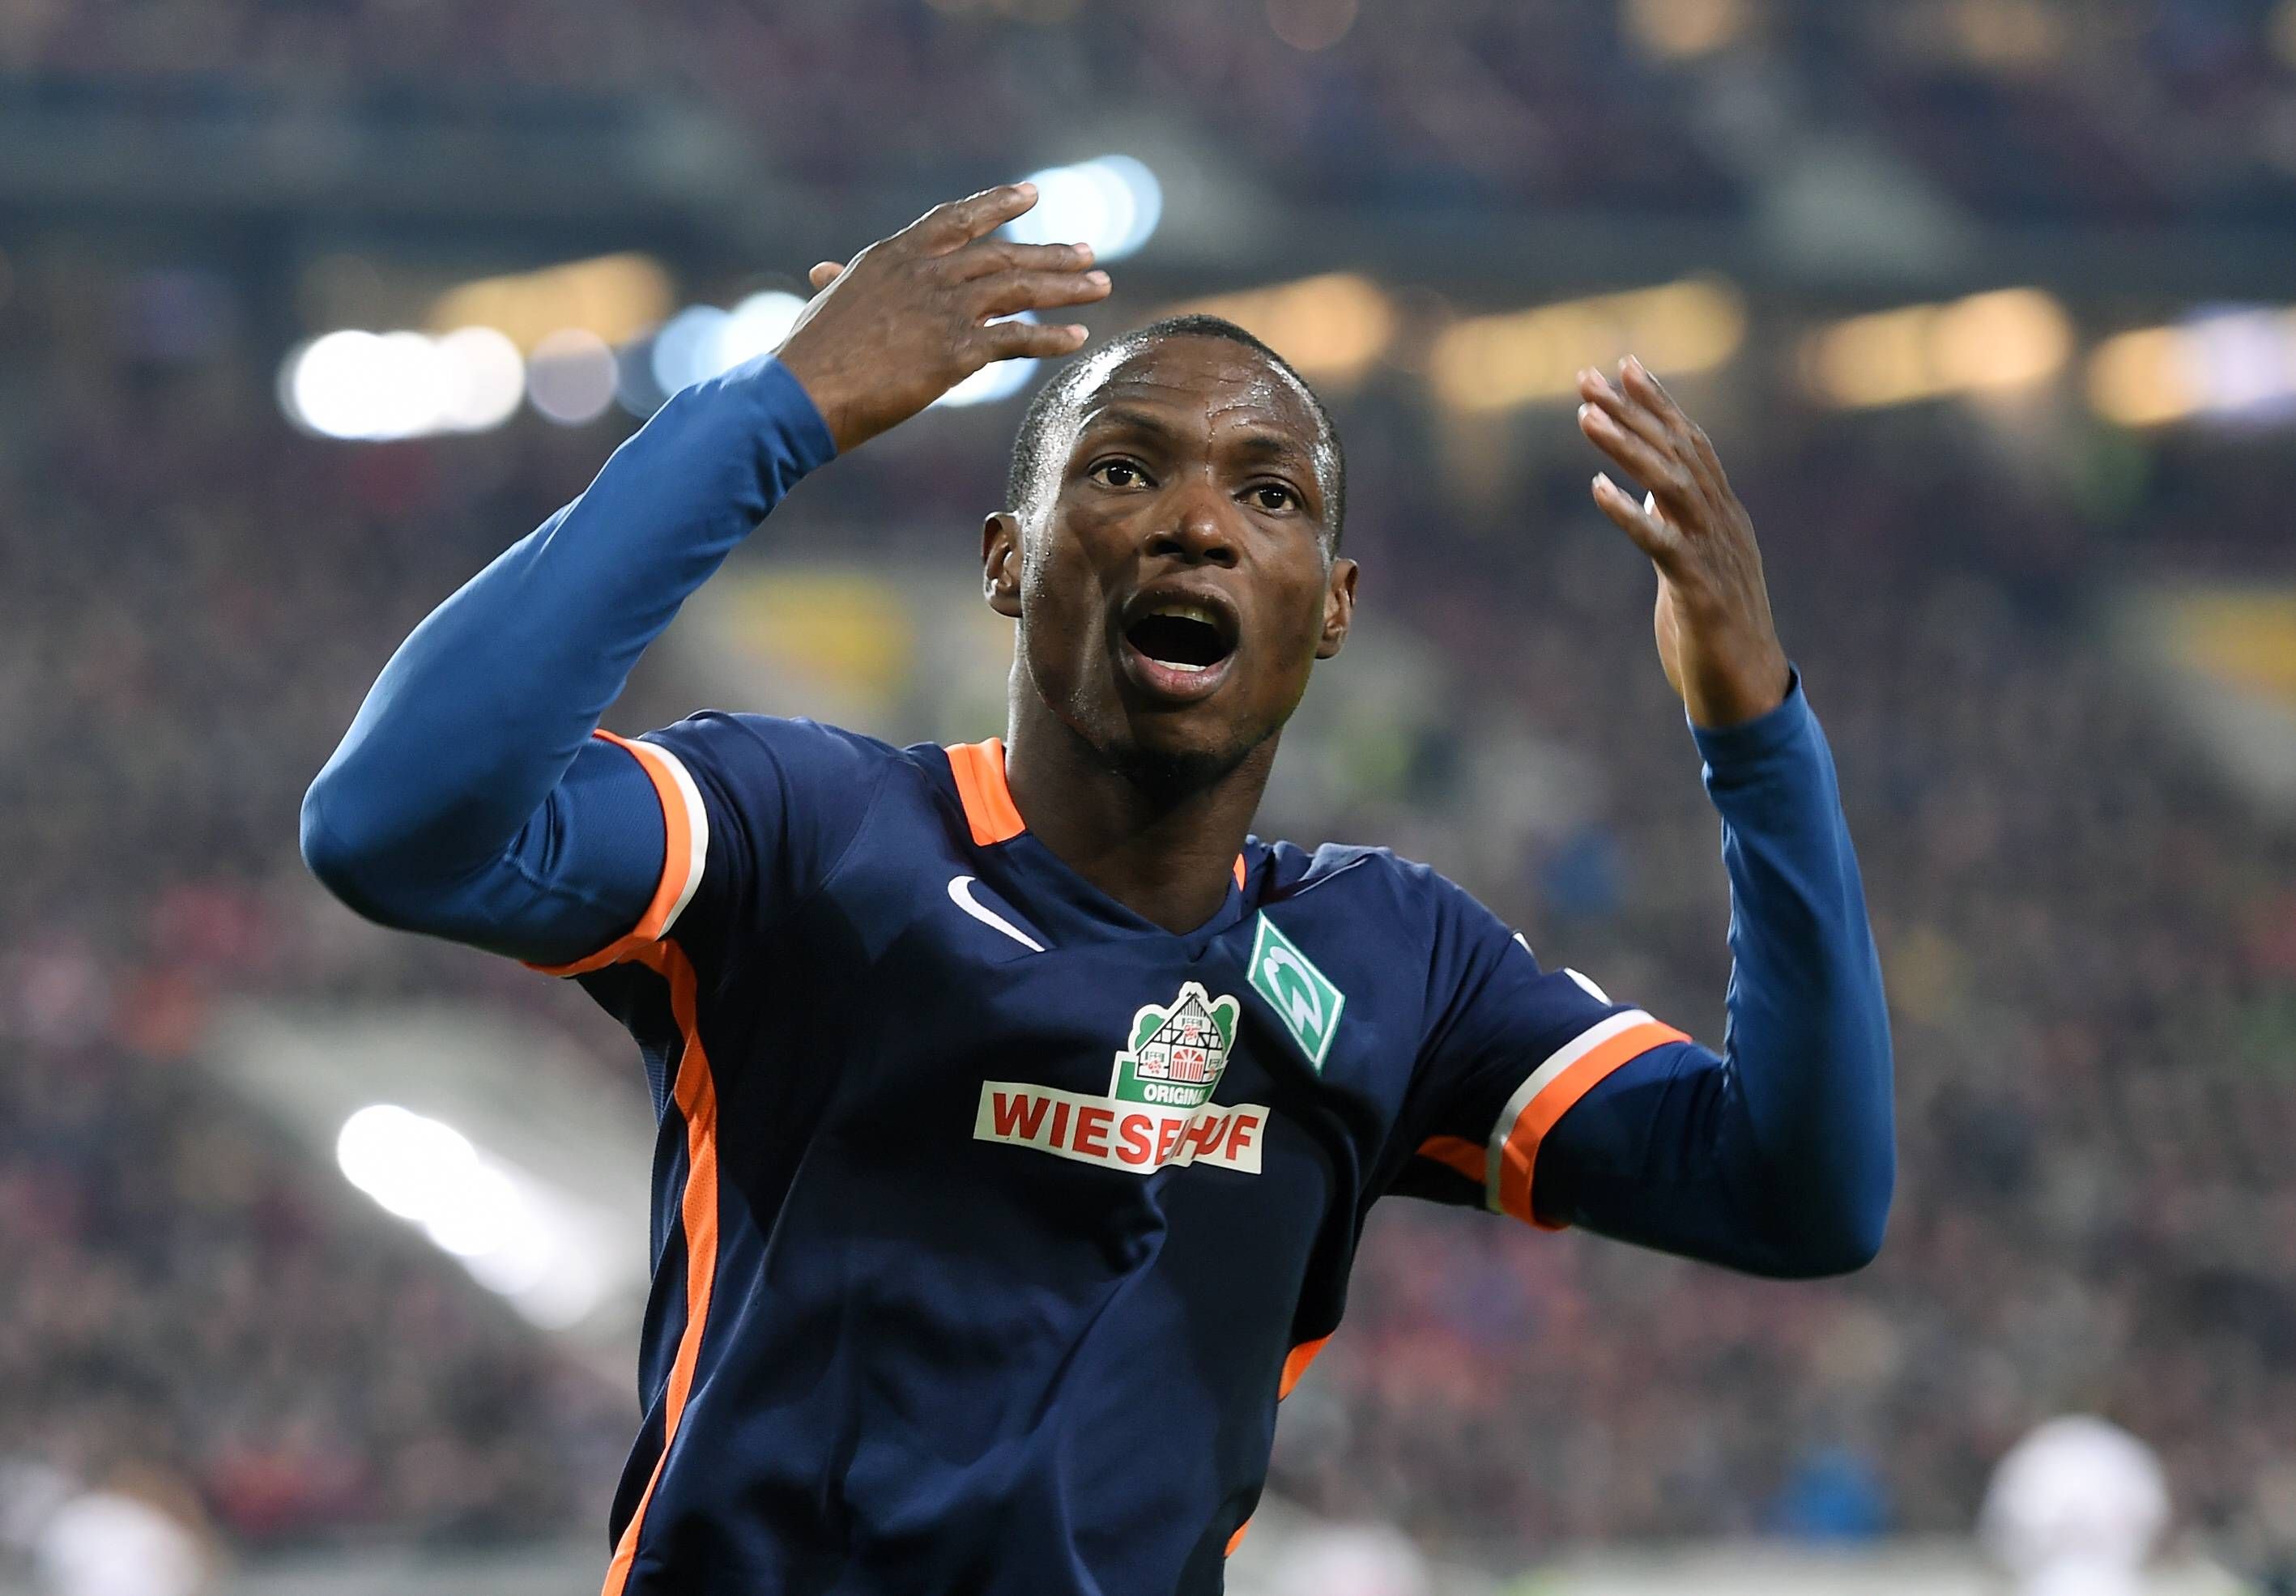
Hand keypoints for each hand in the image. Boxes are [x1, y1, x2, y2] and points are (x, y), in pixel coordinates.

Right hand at [775, 183, 1111, 454]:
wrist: (803, 391)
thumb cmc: (808, 354)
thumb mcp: (826, 302)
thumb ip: (840, 281)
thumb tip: (823, 270)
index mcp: (894, 255)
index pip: (956, 219)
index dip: (997, 204)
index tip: (1032, 193)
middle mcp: (926, 272)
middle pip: (1002, 254)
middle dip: (1050, 253)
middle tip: (1088, 252)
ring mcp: (944, 308)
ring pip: (1019, 287)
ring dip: (1065, 286)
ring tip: (1101, 285)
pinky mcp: (956, 351)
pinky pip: (1017, 338)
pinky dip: (1051, 337)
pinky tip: (1078, 336)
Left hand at [1576, 357, 1790, 728]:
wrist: (1747, 694)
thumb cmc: (1714, 631)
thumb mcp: (1691, 567)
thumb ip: (1676, 525)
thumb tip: (1649, 494)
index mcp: (1723, 516)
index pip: (1692, 444)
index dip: (1659, 403)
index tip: (1625, 364)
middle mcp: (1723, 524)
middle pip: (1678, 452)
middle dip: (1632, 411)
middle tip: (1587, 376)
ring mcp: (1714, 555)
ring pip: (1671, 485)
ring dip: (1626, 447)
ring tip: (1585, 416)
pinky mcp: (1700, 592)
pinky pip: (1661, 543)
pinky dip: (1629, 514)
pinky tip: (1596, 489)